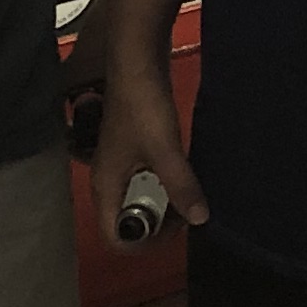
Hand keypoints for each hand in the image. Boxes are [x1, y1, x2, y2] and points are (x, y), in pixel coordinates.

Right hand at [97, 64, 204, 232]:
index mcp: (105, 185)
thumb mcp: (165, 150)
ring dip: (159, 206)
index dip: (141, 244)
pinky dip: (161, 187)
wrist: (136, 63)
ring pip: (135, 201)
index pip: (113, 236)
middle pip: (125, 222)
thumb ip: (181, 186)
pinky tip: (181, 175)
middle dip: (155, 226)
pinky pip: (142, 182)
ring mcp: (117, 164)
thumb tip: (201, 219)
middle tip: (185, 214)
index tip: (172, 231)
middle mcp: (106, 180)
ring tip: (187, 197)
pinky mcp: (129, 150)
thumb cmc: (143, 107)